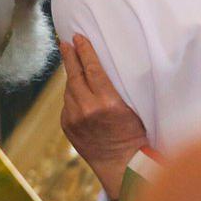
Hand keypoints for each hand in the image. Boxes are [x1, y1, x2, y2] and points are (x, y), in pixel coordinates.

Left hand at [59, 34, 147, 198]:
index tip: (78, 37)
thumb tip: (101, 65)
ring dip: (71, 77)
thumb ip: (115, 88)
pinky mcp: (67, 126)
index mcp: (108, 102)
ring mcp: (74, 118)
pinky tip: (77, 92)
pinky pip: (67, 104)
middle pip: (74, 75)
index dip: (84, 51)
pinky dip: (72, 96)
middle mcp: (88, 109)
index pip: (92, 68)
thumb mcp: (133, 106)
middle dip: (70, 57)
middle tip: (65, 42)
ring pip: (69, 90)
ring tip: (73, 66)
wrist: (121, 163)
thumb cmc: (134, 133)